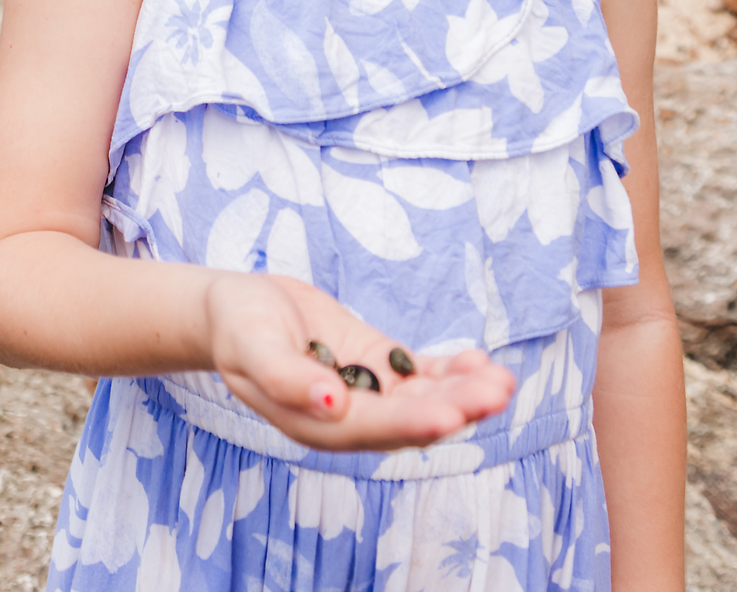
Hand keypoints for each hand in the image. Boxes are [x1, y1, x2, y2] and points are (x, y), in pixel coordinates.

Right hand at [203, 272, 514, 451]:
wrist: (235, 307)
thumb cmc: (237, 327)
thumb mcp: (251, 347)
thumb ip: (285, 378)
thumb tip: (332, 405)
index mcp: (316, 424)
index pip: (373, 428)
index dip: (414, 423)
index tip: (452, 415)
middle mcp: (349, 417)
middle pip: (410, 419)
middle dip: (455, 407)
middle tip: (495, 390)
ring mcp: (367, 391)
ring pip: (424, 400)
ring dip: (463, 391)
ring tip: (500, 378)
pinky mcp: (377, 365)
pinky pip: (421, 375)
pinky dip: (450, 371)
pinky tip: (478, 360)